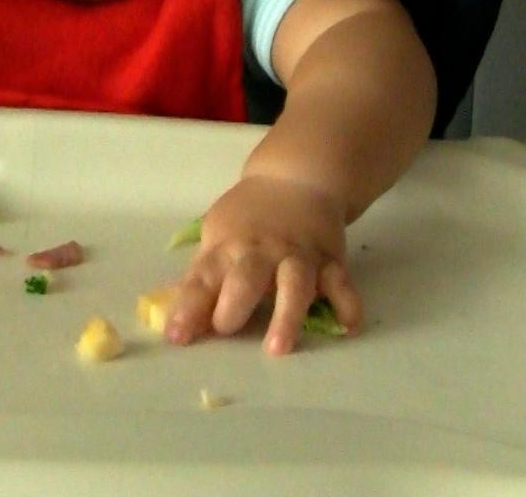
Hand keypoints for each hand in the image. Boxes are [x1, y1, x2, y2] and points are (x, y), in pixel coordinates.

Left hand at [165, 174, 363, 354]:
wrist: (296, 178)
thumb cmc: (249, 217)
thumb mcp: (217, 234)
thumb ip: (202, 278)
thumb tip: (179, 322)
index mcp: (228, 247)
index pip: (202, 279)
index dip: (188, 309)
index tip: (176, 336)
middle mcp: (262, 253)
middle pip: (246, 280)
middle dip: (233, 307)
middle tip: (226, 329)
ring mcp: (299, 257)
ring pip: (294, 286)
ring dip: (285, 316)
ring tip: (278, 348)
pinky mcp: (330, 260)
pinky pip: (341, 284)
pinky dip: (347, 305)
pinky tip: (348, 327)